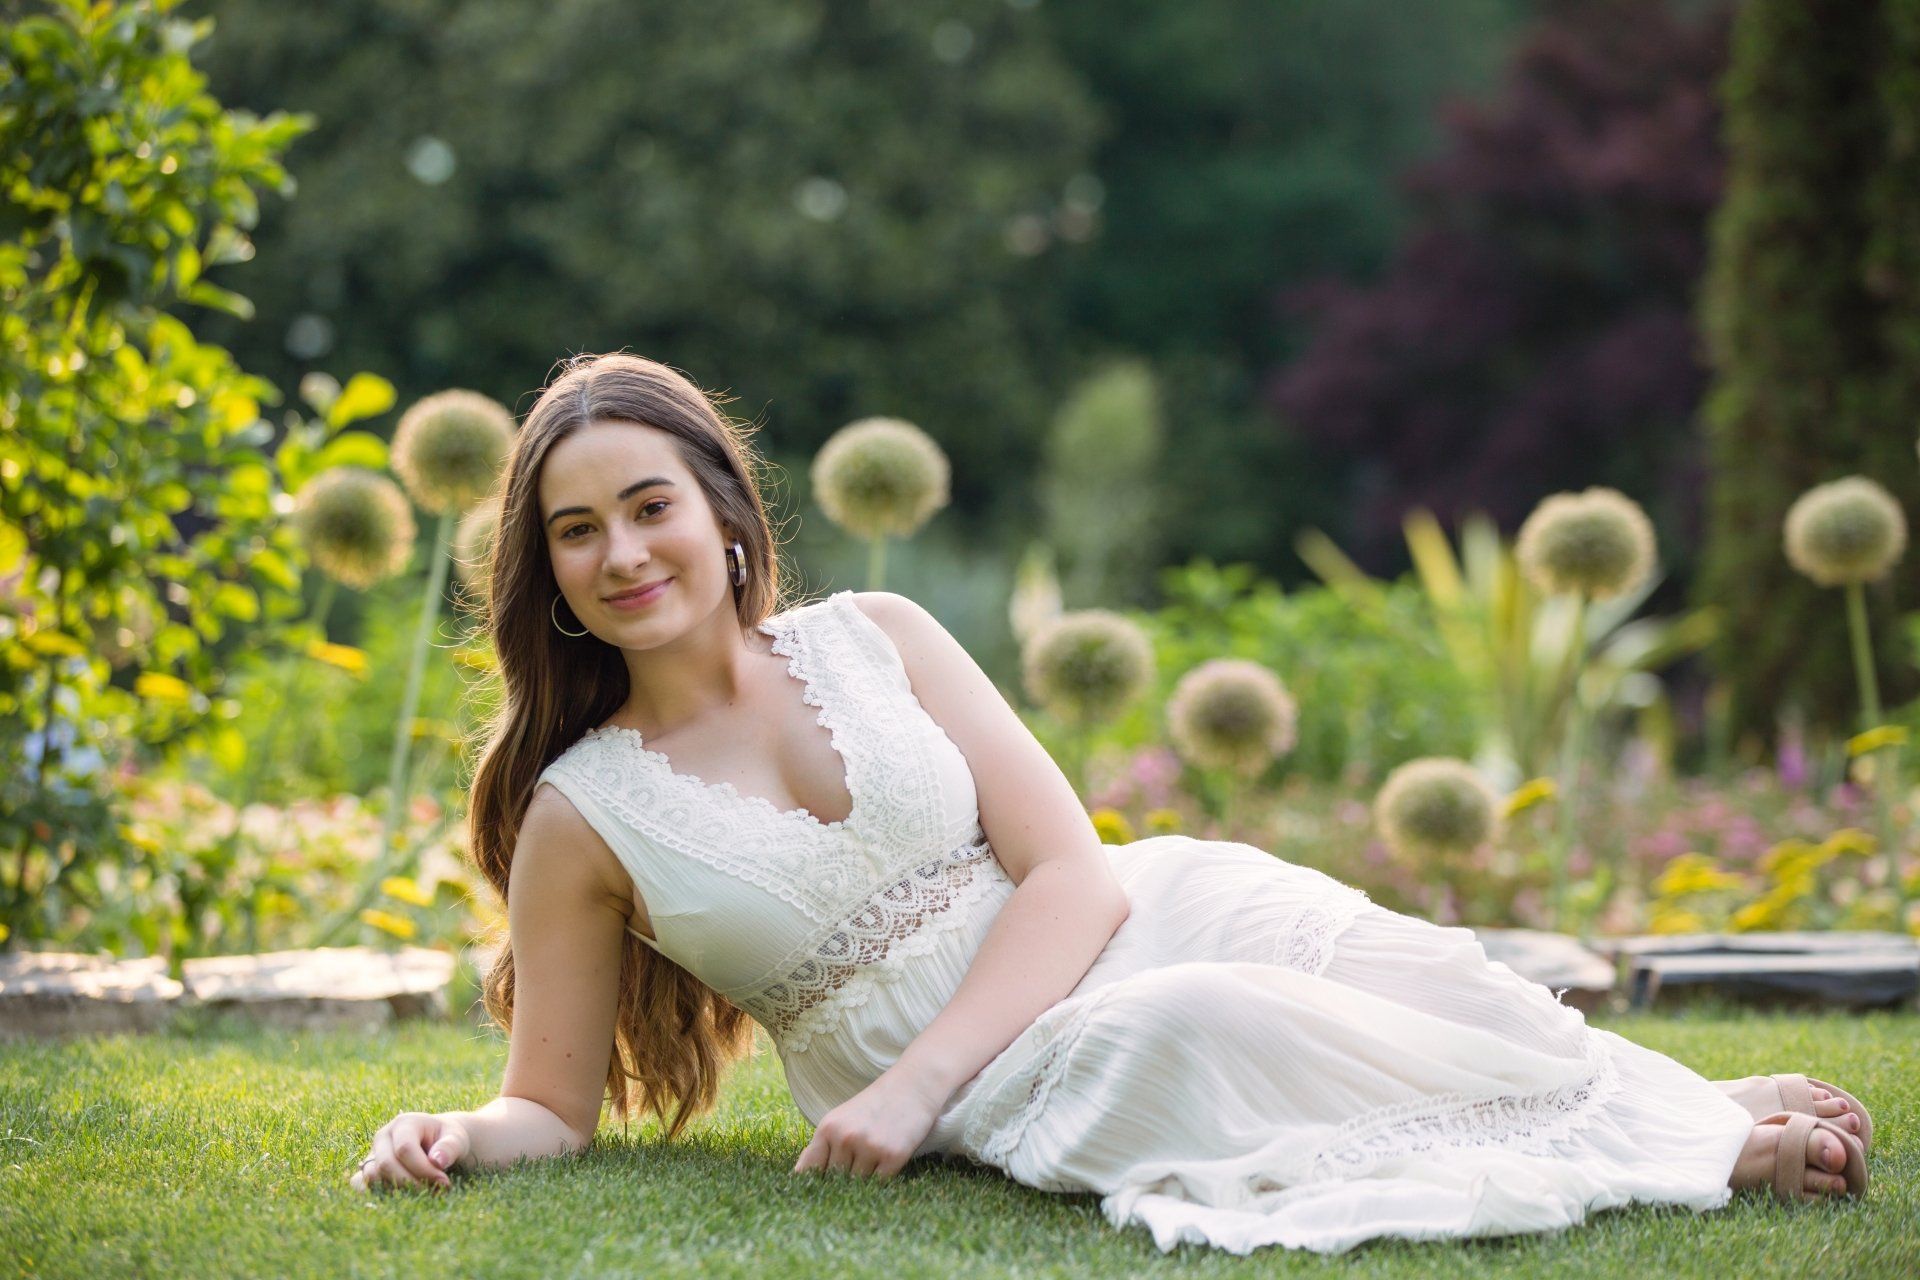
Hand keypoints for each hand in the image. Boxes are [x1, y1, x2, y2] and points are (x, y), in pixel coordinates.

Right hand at [349, 1111, 469, 1193]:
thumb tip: (437, 1161)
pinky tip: (401, 1199)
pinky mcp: (369, 1169)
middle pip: (385, 1165)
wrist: (440, 1141)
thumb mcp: (457, 1138)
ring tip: (421, 1194)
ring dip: (396, 1191)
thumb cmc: (449, 1138)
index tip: (444, 1183)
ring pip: (372, 1177)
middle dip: (410, 1183)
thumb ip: (450, 1147)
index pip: (405, 1149)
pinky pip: (362, 1185)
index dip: (423, 1170)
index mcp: (404, 1123)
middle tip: (434, 1192)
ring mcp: (373, 1153)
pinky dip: (378, 1195)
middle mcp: (383, 1136)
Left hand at [792, 1066, 947, 1178]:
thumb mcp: (842, 1118)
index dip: (812, 1184)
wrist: (913, 1086)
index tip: (816, 1193)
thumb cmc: (875, 1105)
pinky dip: (880, 1182)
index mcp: (828, 1128)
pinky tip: (885, 1167)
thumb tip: (801, 1173)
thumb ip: (823, 1145)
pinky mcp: (893, 1156)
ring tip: (873, 1164)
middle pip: (834, 1181)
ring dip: (863, 1183)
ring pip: (857, 1185)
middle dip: (841, 1183)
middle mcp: (845, 1138)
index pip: (809, 1170)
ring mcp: (869, 1147)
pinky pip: (879, 1184)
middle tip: (853, 1176)